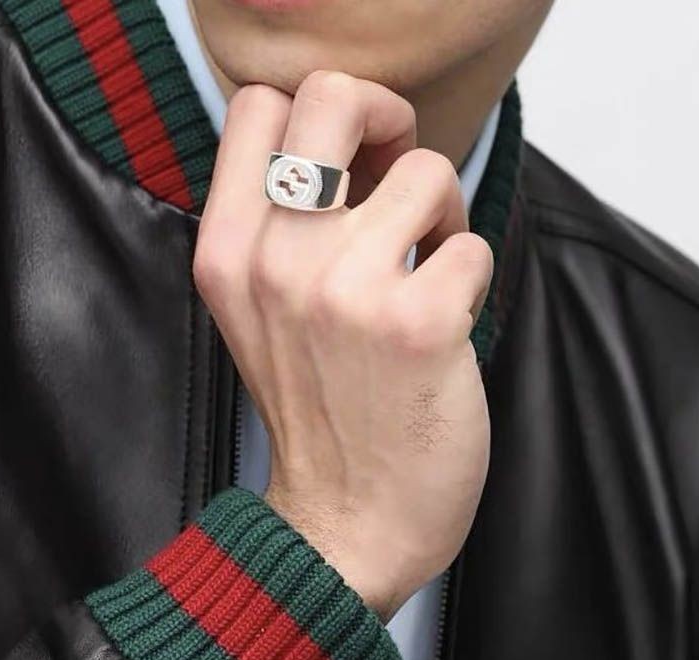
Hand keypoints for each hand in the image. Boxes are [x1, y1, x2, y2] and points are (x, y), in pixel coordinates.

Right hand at [193, 71, 491, 621]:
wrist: (346, 523)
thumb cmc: (316, 414)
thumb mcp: (259, 315)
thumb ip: (280, 228)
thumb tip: (357, 152)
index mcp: (227, 253)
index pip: (257, 108)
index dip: (321, 113)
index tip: (356, 156)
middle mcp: (276, 260)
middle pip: (335, 96)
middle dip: (388, 120)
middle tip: (402, 174)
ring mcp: (345, 289)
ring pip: (428, 172)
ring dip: (443, 217)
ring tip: (429, 269)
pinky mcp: (417, 322)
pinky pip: (471, 245)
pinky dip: (470, 277)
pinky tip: (446, 319)